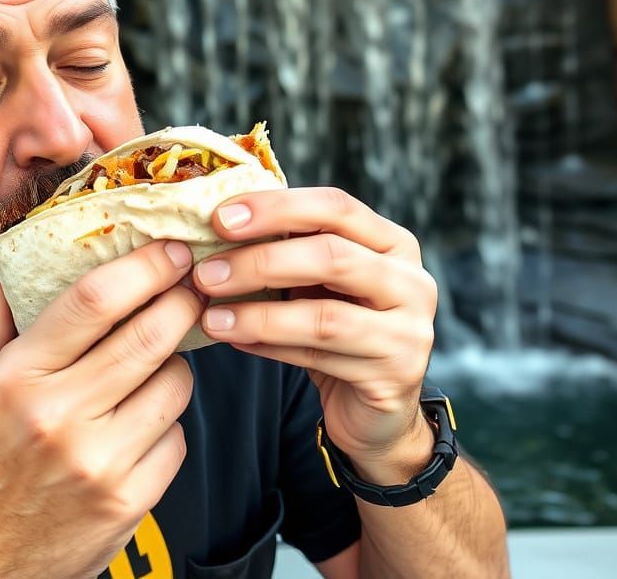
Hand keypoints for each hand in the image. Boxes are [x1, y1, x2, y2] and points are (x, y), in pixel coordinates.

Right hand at [0, 240, 202, 578]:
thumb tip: (7, 252)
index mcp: (18, 378)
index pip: (95, 300)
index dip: (143, 266)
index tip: (168, 250)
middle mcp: (61, 418)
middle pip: (150, 336)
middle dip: (182, 300)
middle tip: (188, 285)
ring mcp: (100, 464)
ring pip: (175, 385)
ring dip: (175, 361)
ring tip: (154, 358)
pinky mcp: (127, 503)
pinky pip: (176, 439)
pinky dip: (166, 421)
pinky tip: (139, 419)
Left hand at [192, 188, 437, 482]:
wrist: (377, 409)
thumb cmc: (339, 324)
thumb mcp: (321, 279)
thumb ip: (289, 247)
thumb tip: (216, 221)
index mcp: (392, 242)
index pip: (335, 207)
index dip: (276, 207)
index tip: (219, 216)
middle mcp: (411, 281)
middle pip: (331, 256)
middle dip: (260, 261)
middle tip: (205, 272)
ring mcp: (408, 332)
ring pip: (324, 316)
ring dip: (258, 314)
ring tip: (210, 316)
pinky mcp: (393, 378)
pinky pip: (319, 358)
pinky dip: (269, 347)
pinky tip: (233, 339)